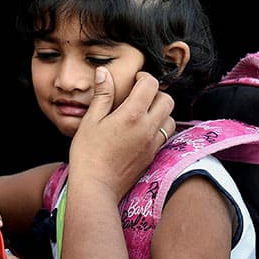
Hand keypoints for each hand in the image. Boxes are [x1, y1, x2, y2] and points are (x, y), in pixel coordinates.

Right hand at [68, 67, 174, 200]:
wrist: (96, 187)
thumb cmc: (88, 154)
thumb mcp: (90, 121)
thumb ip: (102, 95)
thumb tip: (104, 72)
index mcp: (132, 115)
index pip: (151, 84)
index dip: (144, 77)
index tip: (134, 80)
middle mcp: (147, 128)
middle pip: (167, 100)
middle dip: (156, 93)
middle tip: (140, 96)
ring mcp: (153, 143)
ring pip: (170, 118)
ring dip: (160, 111)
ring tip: (143, 113)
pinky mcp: (153, 156)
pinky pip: (165, 136)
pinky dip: (159, 128)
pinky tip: (142, 131)